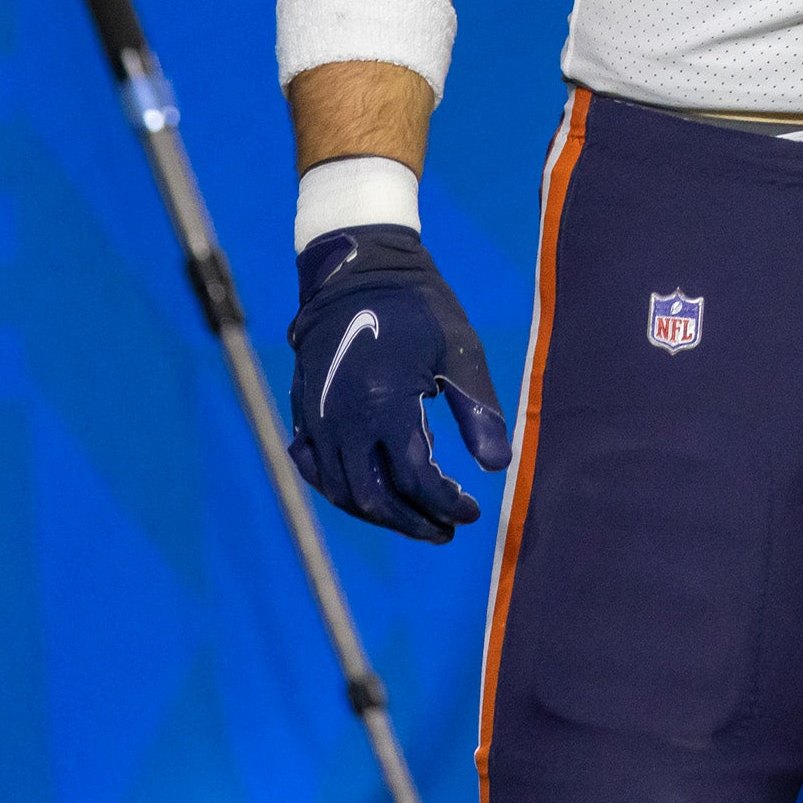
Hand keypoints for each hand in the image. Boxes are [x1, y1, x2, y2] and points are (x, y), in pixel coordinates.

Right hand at [287, 224, 513, 540]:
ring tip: (417, 520)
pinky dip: (344, 493)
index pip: (418, 479)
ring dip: (380, 513)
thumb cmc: (420, 309)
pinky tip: (370, 498)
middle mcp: (344, 422)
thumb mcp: (461, 353)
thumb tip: (498, 467)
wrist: (359, 272)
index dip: (447, 503)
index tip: (474, 512)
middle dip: (413, 521)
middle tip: (447, 530)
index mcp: (386, 406)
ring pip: (342, 492)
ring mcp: (318, 421)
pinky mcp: (304, 415)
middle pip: (375, 498)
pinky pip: (318, 471)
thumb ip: (479, 411)